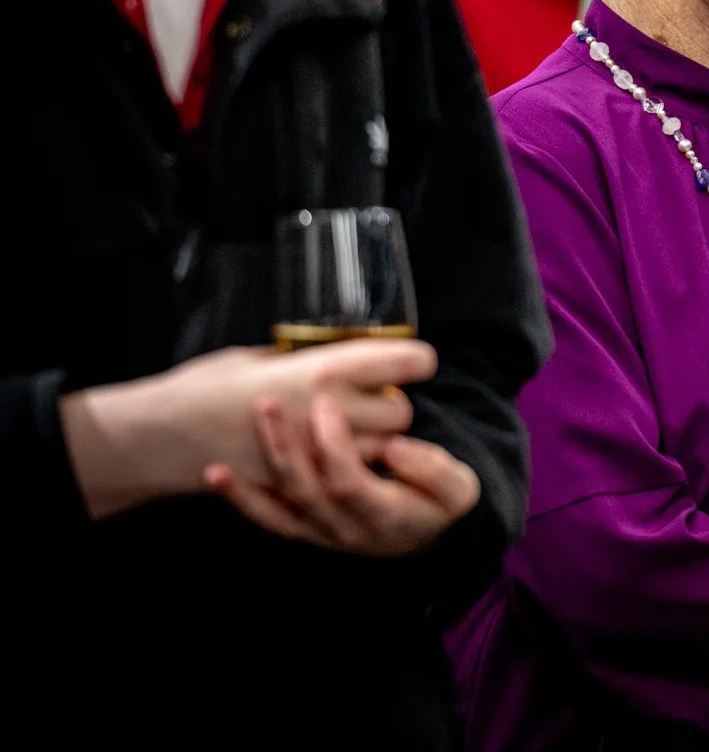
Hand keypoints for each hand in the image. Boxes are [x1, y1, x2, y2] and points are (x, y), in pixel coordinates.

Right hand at [61, 340, 433, 518]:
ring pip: (381, 451)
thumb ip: (304, 362)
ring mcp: (319, 453)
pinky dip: (350, 468)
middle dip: (394, 406)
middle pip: (400, 412)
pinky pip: (346, 479)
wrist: (161, 436)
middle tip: (378, 396)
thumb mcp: (260, 357)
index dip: (414, 360)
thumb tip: (330, 358)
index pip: (405, 362)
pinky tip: (339, 457)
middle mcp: (330, 410)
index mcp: (324, 369)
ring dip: (378, 441)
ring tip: (356, 428)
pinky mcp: (303, 484)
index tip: (412, 361)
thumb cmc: (206, 385)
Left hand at [204, 394, 479, 556]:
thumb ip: (431, 468)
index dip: (334, 446)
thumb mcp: (458, 488)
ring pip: (280, 505)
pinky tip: (214, 474)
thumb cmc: (442, 503)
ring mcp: (321, 534)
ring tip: (238, 435)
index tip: (327, 404)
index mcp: (383, 516)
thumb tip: (394, 447)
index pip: (348, 483)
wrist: (430, 537)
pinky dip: (241, 499)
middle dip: (284, 447)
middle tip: (270, 403)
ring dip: (254, 469)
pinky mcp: (305, 530)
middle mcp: (345, 531)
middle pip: (305, 492)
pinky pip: (268, 518)